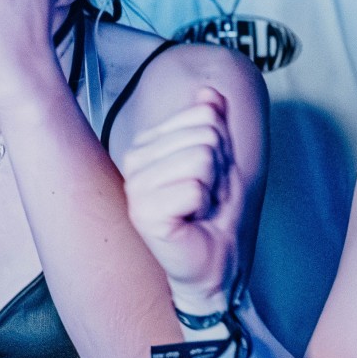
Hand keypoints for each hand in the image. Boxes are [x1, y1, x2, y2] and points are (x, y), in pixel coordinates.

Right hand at [121, 88, 241, 302]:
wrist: (215, 264)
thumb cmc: (215, 217)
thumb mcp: (222, 161)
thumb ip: (213, 124)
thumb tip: (209, 92)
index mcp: (147, 145)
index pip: (204, 116)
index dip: (221, 150)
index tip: (209, 180)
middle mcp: (134, 162)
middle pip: (206, 135)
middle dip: (220, 170)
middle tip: (207, 199)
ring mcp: (135, 187)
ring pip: (202, 158)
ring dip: (214, 188)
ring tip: (200, 209)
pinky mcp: (143, 213)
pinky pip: (195, 188)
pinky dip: (205, 206)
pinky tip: (192, 221)